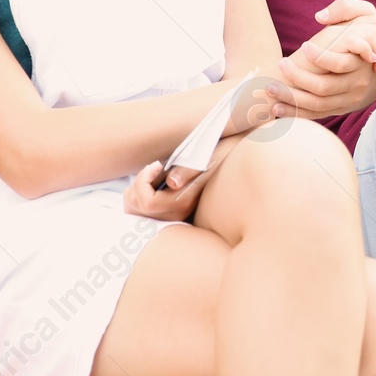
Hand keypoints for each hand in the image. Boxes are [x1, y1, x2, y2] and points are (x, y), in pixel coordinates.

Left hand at [122, 133, 244, 221]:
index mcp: (185, 202)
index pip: (148, 202)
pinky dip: (138, 195)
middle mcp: (177, 215)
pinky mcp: (168, 214)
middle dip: (137, 184)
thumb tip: (171, 182)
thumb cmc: (223, 158)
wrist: (240, 167)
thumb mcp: (210, 158)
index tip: (157, 165)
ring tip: (151, 175)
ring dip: (135, 190)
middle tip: (154, 168)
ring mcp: (172, 217)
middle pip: (137, 207)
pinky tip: (151, 183)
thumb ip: (190, 170)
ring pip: (134, 210)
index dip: (143, 182)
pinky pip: (139, 211)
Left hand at [271, 0, 375, 119]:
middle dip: (297, 79)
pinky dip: (297, 113)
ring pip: (319, 105)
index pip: (340, 64)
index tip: (303, 46)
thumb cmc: (368, 33)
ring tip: (271, 89)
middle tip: (280, 65)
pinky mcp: (342, 109)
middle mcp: (358, 84)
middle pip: (324, 87)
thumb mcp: (365, 13)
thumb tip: (320, 16)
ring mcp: (350, 100)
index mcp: (362, 62)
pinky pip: (318, 115)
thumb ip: (344, 8)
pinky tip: (277, 108)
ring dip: (292, 99)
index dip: (319, 57)